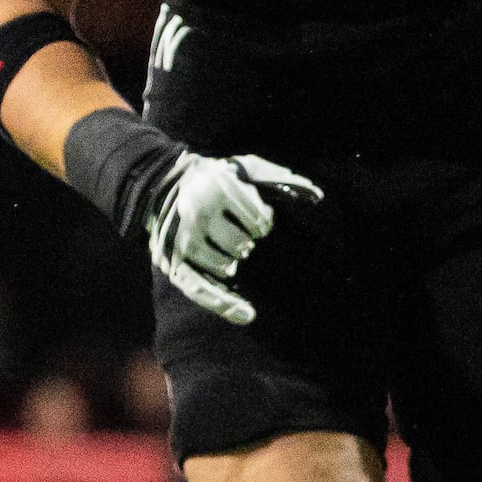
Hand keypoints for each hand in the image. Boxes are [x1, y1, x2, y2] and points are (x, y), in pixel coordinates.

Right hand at [147, 151, 319, 325]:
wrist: (164, 185)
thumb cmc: (216, 177)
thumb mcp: (245, 167)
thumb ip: (279, 177)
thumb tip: (317, 195)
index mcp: (219, 190)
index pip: (258, 221)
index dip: (263, 223)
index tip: (258, 221)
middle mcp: (199, 215)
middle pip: (242, 245)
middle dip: (247, 243)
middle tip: (241, 237)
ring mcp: (183, 241)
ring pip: (225, 267)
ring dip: (233, 263)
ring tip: (229, 251)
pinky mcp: (173, 264)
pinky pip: (201, 291)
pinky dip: (225, 306)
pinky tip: (248, 314)